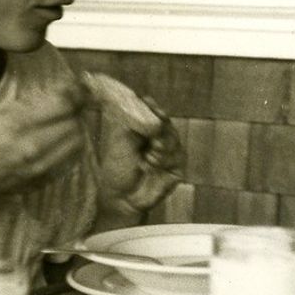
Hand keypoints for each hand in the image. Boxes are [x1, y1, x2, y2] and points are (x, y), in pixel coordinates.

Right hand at [0, 83, 86, 194]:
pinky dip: (71, 148)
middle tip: (70, 108)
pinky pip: (71, 160)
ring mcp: (39, 166)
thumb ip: (32, 103)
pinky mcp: (44, 179)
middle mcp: (32, 145)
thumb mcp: (0, 112)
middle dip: (74, 113)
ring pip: (76, 142)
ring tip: (66, 125)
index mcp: (17, 123)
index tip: (78, 91)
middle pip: (73, 123)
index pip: (63, 105)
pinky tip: (62, 142)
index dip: (75, 95)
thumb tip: (66, 90)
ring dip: (75, 130)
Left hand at [95, 94, 185, 215]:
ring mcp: (171, 153)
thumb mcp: (120, 140)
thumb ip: (130, 120)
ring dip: (160, 144)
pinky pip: (176, 156)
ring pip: (173, 139)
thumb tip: (136, 97)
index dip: (151, 106)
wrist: (121, 196)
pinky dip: (162, 159)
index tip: (146, 100)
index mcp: (146, 130)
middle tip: (153, 123)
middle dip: (159, 123)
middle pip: (166, 123)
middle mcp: (161, 139)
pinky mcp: (177, 168)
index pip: (153, 112)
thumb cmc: (117, 167)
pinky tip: (149, 163)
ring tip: (149, 152)